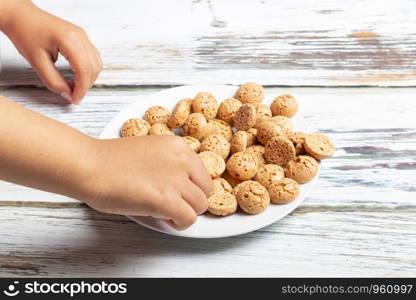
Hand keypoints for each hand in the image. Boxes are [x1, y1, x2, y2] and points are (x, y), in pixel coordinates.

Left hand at [0, 0, 101, 103]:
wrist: (21, 16)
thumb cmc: (25, 32)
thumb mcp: (37, 62)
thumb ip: (53, 81)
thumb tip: (68, 95)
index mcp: (69, 40)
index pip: (84, 70)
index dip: (81, 89)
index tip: (75, 100)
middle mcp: (80, 36)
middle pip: (93, 67)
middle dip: (86, 85)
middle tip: (74, 96)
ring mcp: (82, 35)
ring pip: (96, 63)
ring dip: (89, 78)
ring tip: (76, 88)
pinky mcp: (81, 37)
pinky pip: (92, 57)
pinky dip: (88, 70)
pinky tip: (78, 77)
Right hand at [85, 136, 211, 229]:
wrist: (90, 166)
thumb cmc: (110, 161)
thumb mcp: (148, 150)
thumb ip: (168, 163)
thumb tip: (181, 186)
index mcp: (178, 145)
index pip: (202, 172)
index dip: (191, 186)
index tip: (179, 193)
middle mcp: (182, 160)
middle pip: (205, 189)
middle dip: (191, 200)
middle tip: (173, 204)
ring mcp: (176, 179)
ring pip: (200, 205)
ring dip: (186, 212)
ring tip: (166, 213)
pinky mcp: (167, 199)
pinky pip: (189, 219)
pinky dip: (179, 223)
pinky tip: (164, 219)